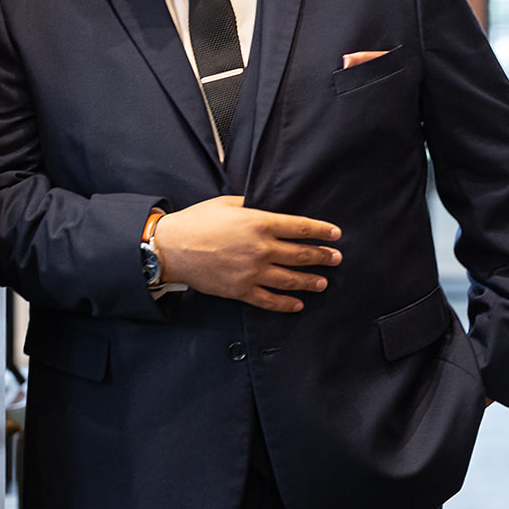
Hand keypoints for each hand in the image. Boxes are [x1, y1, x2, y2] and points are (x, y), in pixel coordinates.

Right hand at [154, 195, 341, 313]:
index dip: (321, 231)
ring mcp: (252, 272)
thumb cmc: (197, 222)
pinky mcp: (241, 291)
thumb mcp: (227, 203)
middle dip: (322, 257)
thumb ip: (251, 206)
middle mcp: (261, 249)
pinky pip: (269, 300)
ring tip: (323, 282)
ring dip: (310, 281)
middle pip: (301, 254)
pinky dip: (286, 304)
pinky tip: (298, 304)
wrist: (172, 249)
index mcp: (259, 223)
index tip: (336, 234)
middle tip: (336, 258)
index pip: (300, 227)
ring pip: (290, 279)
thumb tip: (267, 206)